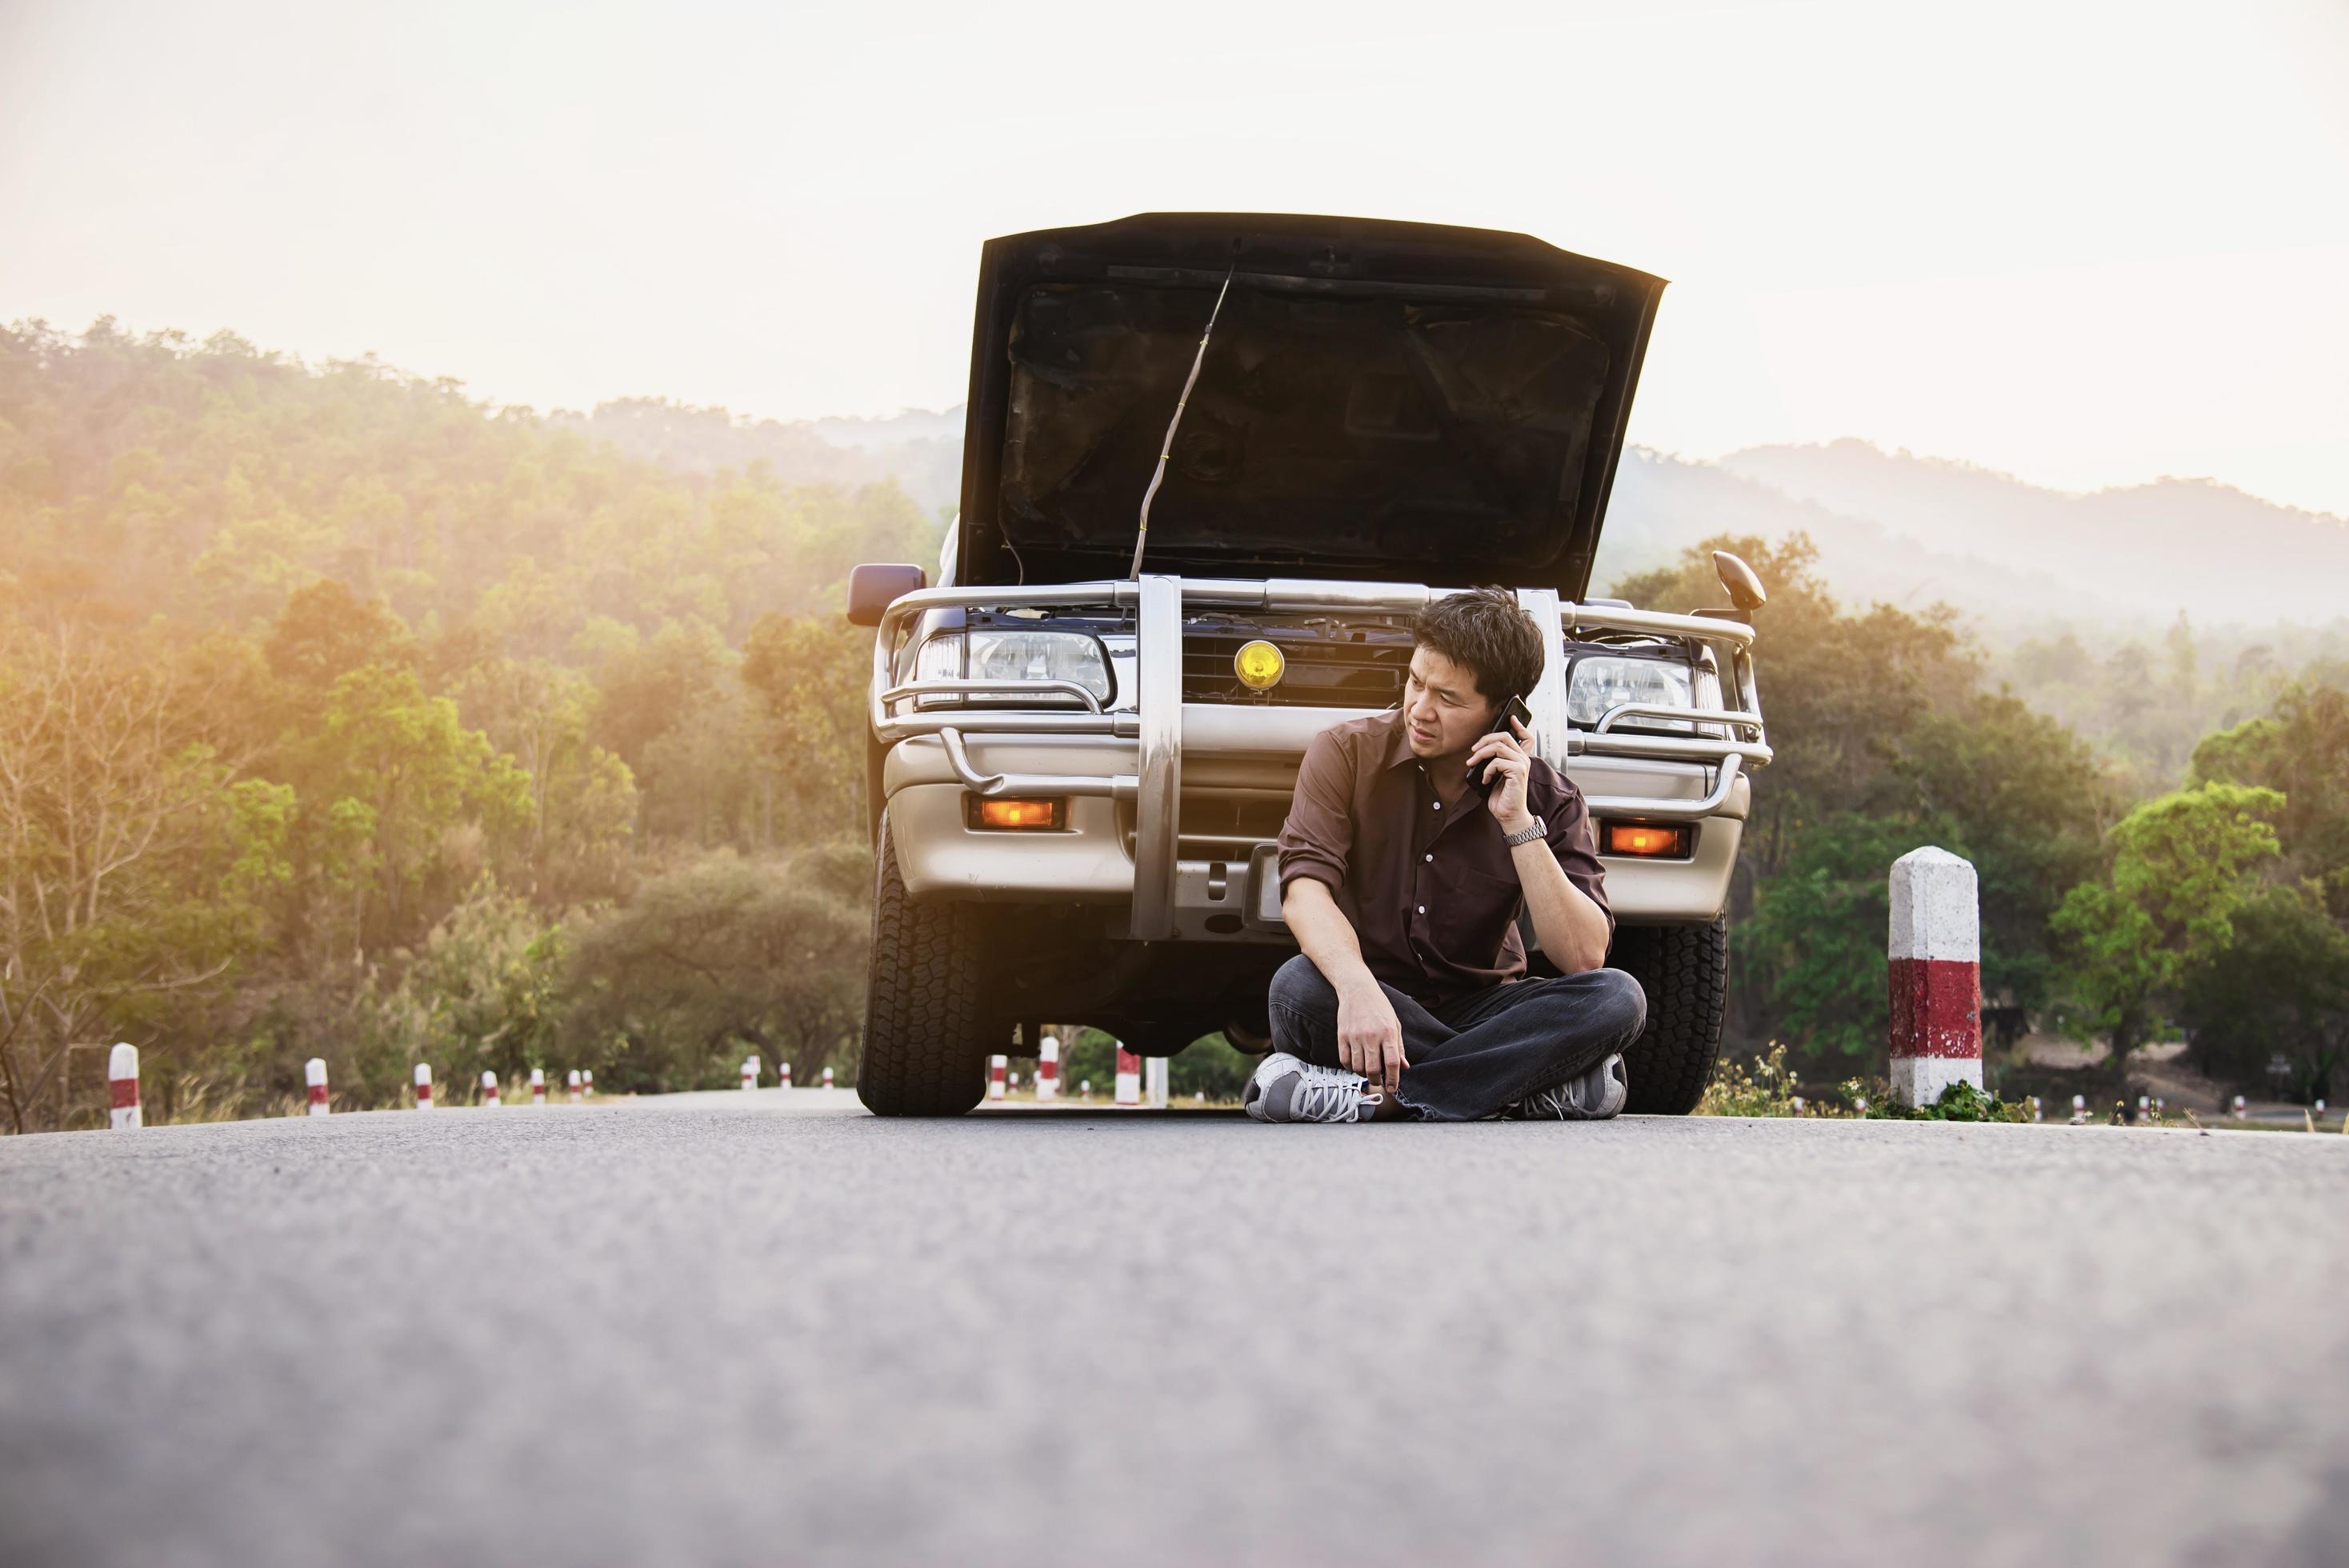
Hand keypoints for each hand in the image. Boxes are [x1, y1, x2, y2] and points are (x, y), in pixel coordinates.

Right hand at [1336, 981, 1405, 1095]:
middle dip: (1377, 1081)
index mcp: (1388, 1032)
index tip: (1392, 1088)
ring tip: (1368, 1073)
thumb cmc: (1379, 1007)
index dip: (1393, 1079)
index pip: (1392, 1063)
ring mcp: (1355, 1036)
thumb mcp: (1395, 1024)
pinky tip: (1356, 1065)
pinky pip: (1344, 1060)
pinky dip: (1350, 1067)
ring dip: (1364, 1075)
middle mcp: (1371, 1035)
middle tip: (1379, 1082)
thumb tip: (1404, 1067)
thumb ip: (1399, 1047)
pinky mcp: (1342, 1036)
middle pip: (1373, 1069)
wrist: (1357, 990)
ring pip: (1358, 1067)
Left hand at [1467, 717, 1534, 833]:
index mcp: (1520, 759)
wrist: (1509, 815)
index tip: (1510, 717)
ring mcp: (1522, 764)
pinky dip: (1486, 770)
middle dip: (1485, 739)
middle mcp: (1523, 759)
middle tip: (1473, 750)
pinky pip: (1497, 761)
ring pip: (1498, 746)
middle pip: (1505, 736)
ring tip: (1472, 763)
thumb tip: (1480, 750)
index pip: (1526, 737)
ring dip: (1481, 754)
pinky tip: (1485, 779)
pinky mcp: (1517, 772)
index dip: (1519, 725)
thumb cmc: (1503, 798)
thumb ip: (1495, 762)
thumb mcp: (1497, 775)